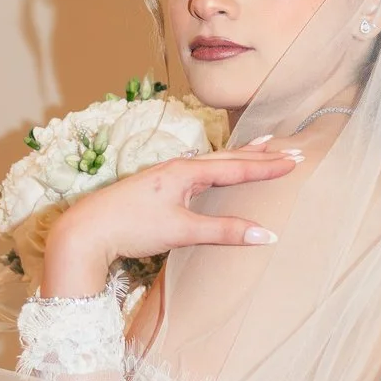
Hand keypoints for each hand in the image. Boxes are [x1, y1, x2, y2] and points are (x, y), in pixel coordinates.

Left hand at [38, 150, 300, 298]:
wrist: (87, 230)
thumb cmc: (131, 227)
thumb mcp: (181, 230)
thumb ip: (223, 231)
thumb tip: (266, 235)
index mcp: (186, 172)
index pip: (236, 168)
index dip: (266, 167)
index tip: (294, 160)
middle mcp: (178, 168)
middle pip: (228, 158)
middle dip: (260, 155)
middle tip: (290, 148)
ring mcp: (167, 176)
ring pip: (214, 161)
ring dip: (241, 156)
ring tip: (263, 146)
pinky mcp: (159, 187)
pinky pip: (200, 170)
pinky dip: (219, 166)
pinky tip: (218, 168)